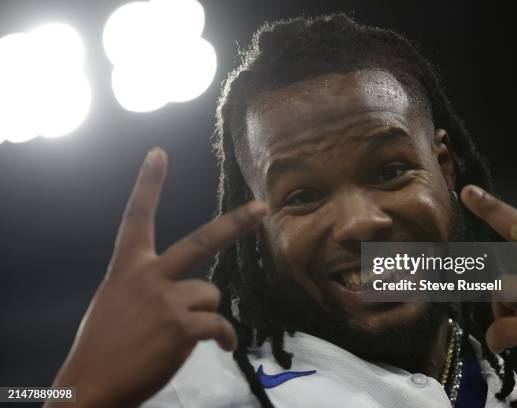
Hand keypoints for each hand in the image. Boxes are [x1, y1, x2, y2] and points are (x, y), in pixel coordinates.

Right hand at [46, 148, 267, 406]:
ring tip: (184, 331)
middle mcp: (149, 276)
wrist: (90, 388)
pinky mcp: (183, 326)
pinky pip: (219, 325)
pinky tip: (220, 345)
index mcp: (126, 268)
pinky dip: (224, 336)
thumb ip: (146, 287)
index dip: (148, 184)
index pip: (136, 217)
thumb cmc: (103, 347)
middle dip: (236, 224)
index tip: (159, 154)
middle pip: (201, 241)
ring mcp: (167, 300)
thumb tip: (185, 290)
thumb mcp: (115, 302)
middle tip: (261, 209)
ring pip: (211, 294)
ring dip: (205, 313)